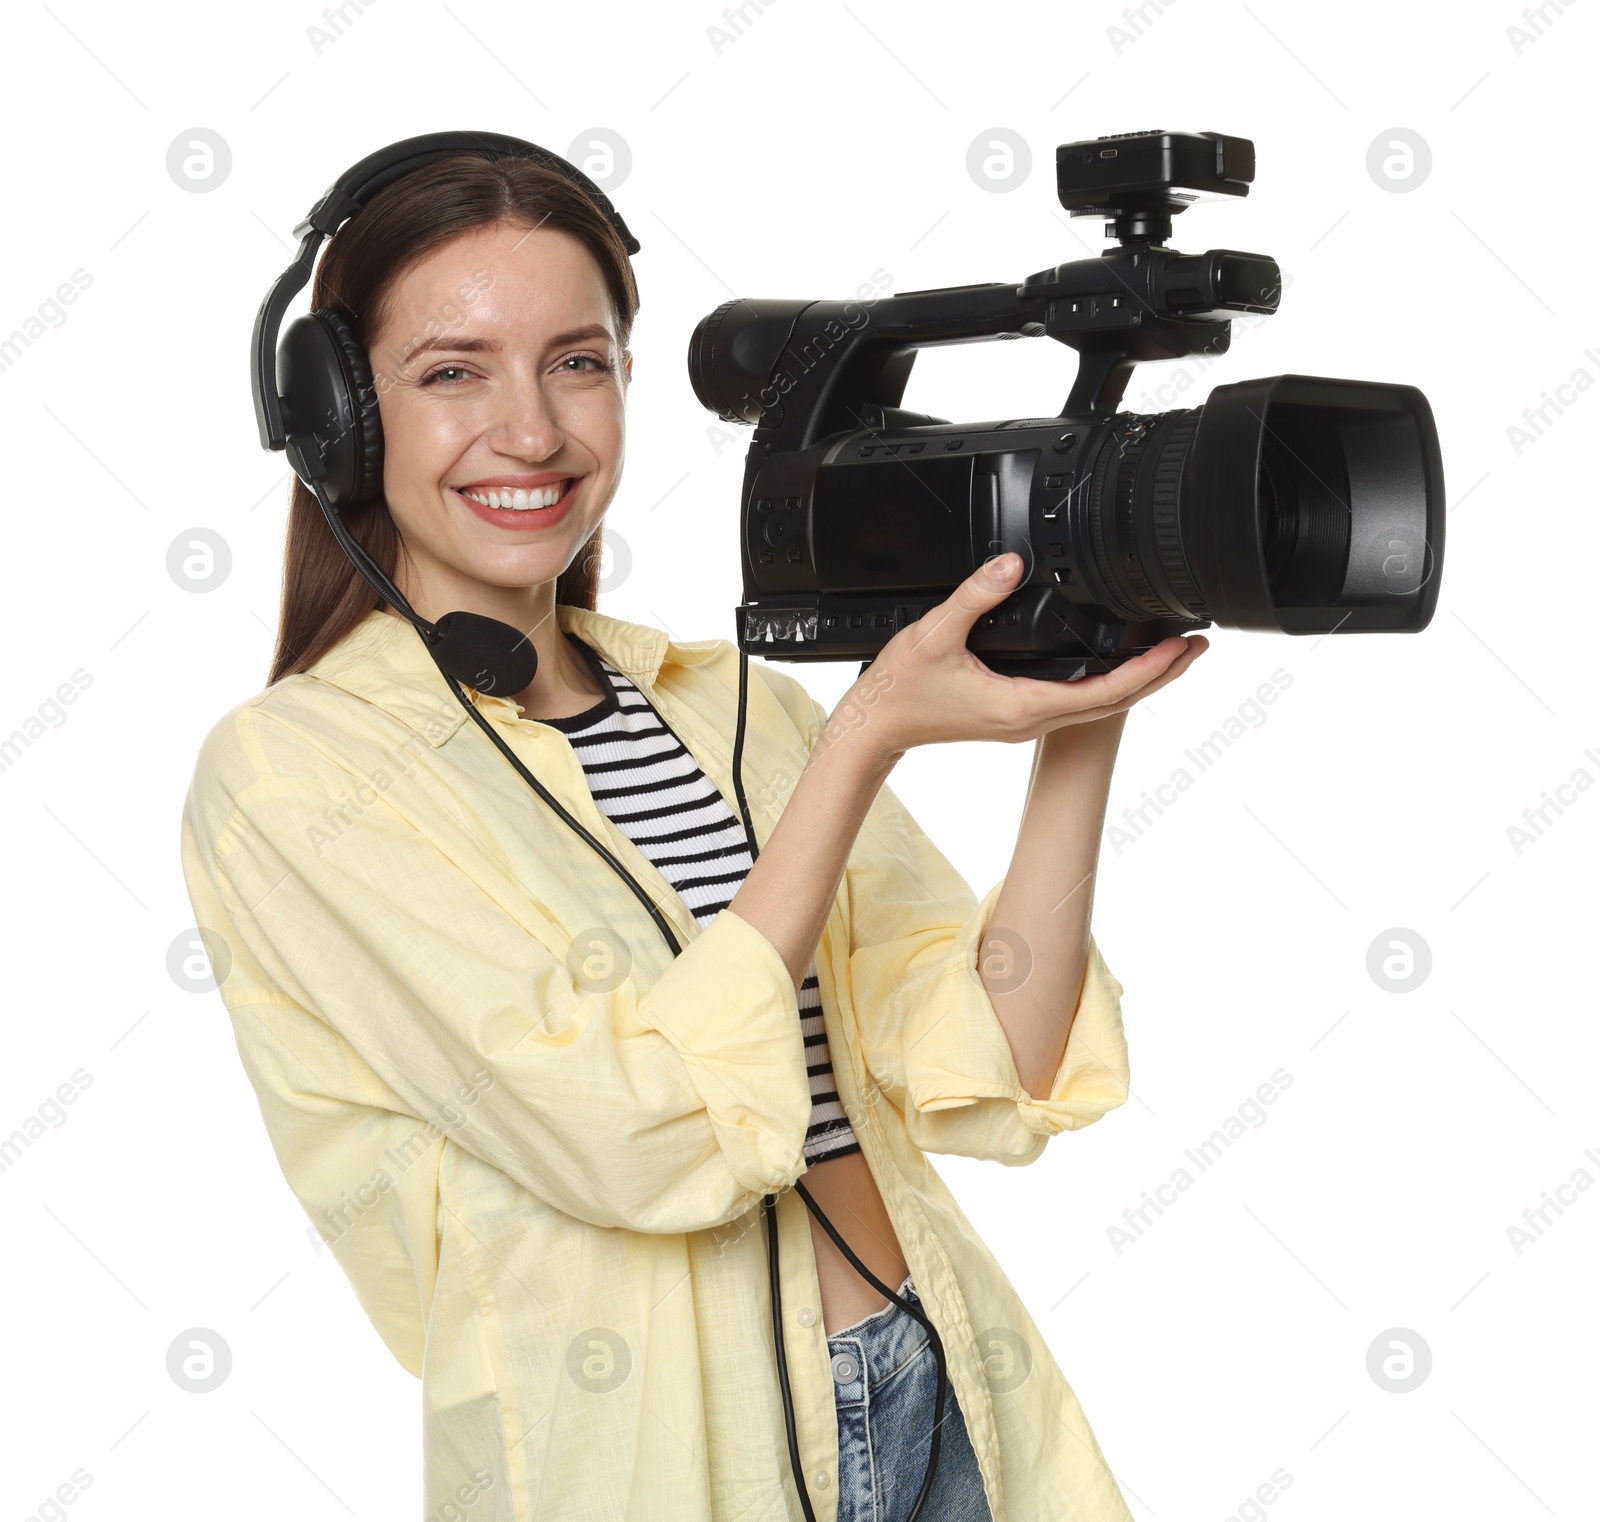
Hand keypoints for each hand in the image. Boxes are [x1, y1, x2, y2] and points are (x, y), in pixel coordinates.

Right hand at [846, 552, 1207, 758]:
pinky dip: (1109, 684)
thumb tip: (1011, 566)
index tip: (1179, 647)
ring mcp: (1026, 722)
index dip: (1148, 670)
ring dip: (1139, 681)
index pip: (1105, 692)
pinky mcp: (1017, 716)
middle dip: (1160, 676)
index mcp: (1022, 706)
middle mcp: (1031, 720)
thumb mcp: (935, 634)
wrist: (876, 727)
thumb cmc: (900, 692)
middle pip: (1115, 703)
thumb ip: (975, 595)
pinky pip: (1077, 703)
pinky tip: (1117, 666)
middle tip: (1196, 647)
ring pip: (1100, 706)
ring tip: (1171, 656)